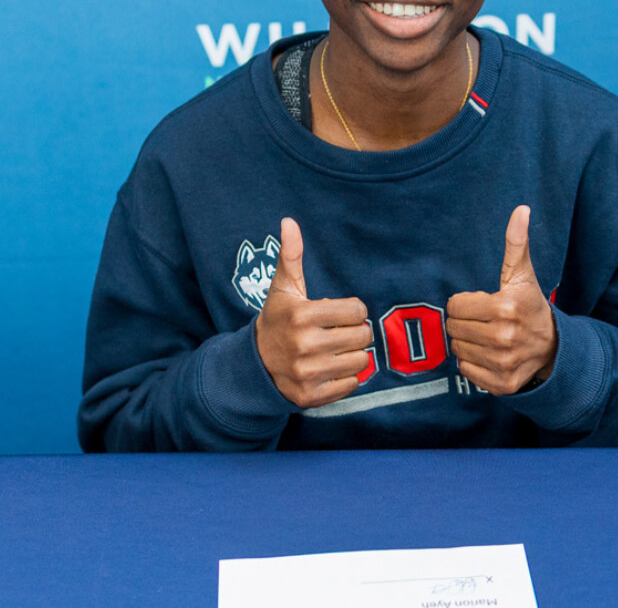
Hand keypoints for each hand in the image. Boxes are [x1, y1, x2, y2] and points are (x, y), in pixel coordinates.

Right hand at [254, 217, 373, 408]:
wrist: (254, 364)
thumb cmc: (277, 319)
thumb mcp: (283, 287)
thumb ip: (291, 255)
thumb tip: (289, 221)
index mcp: (302, 316)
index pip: (357, 311)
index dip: (351, 311)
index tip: (336, 314)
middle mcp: (304, 346)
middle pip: (362, 336)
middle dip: (353, 333)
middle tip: (336, 333)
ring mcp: (307, 373)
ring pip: (361, 362)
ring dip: (352, 355)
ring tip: (333, 350)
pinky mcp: (311, 396)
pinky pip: (352, 384)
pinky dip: (346, 378)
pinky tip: (328, 369)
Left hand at [445, 205, 557, 395]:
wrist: (553, 346)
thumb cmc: (530, 306)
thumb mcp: (522, 275)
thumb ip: (516, 243)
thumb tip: (521, 209)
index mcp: (505, 307)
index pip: (455, 305)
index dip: (465, 303)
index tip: (482, 304)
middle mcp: (504, 337)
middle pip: (454, 328)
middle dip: (465, 322)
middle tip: (483, 321)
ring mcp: (503, 362)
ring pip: (458, 350)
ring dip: (468, 343)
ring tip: (487, 337)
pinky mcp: (502, 383)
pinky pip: (466, 371)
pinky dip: (473, 364)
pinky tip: (490, 355)